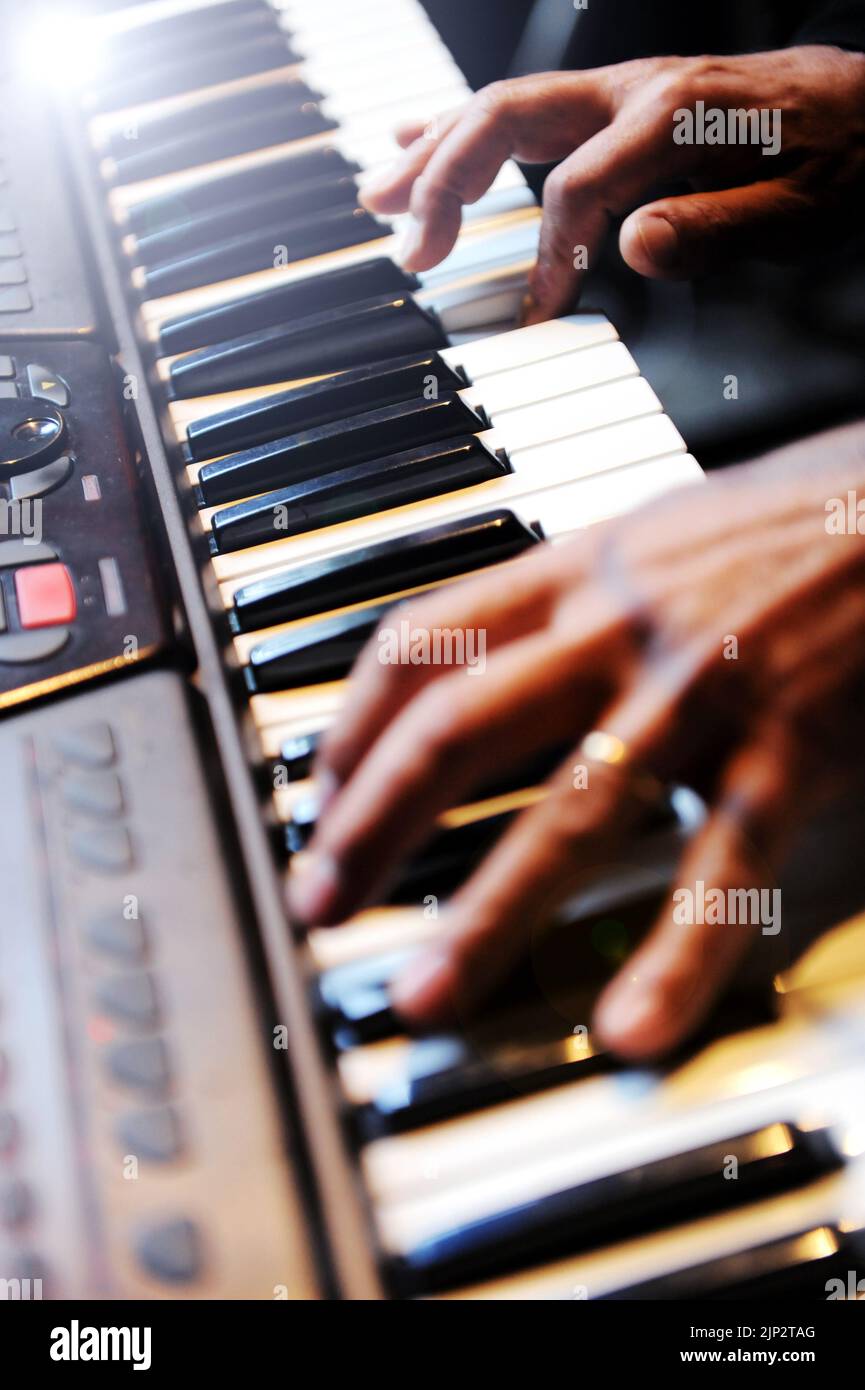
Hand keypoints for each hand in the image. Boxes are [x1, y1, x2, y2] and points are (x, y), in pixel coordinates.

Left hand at [289, 424, 864, 1059]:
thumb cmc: (790, 523)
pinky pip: (720, 868)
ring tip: (421, 994)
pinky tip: (627, 1027)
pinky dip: (672, 956)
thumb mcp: (657, 533)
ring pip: (567, 814)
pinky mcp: (787, 750)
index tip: (321, 792)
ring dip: (483, 915)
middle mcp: (618, 627)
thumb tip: (491, 658)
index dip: (351, 725)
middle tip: (316, 902)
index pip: (421, 642)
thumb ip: (571, 596)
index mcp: (579, 570)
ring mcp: (698, 691)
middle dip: (370, 826)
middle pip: (455, 731)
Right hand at [360, 46, 864, 322]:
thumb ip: (715, 228)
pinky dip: (465, 128)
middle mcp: (636, 89)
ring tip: (378, 194)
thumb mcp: (798, 207)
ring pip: (502, 107)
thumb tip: (632, 249)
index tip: (539, 313)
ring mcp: (621, 88)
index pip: (577, 188)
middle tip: (408, 247)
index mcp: (676, 116)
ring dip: (432, 151)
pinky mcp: (618, 98)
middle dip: (445, 183)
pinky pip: (524, 108)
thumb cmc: (840, 154)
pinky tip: (420, 141)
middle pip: (507, 119)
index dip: (550, 257)